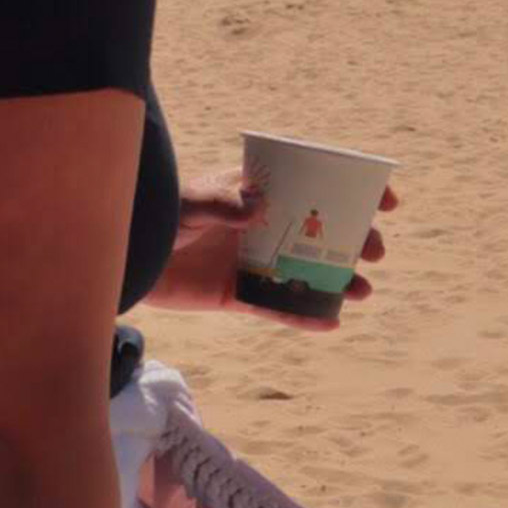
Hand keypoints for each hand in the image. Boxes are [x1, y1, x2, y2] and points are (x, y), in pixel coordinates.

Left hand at [142, 173, 397, 332]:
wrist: (124, 259)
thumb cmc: (157, 217)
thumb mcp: (189, 205)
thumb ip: (221, 203)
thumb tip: (258, 207)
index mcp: (259, 192)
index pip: (314, 183)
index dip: (352, 189)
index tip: (384, 199)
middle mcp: (264, 225)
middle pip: (321, 230)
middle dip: (354, 239)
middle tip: (375, 251)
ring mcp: (254, 260)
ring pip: (306, 271)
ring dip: (337, 280)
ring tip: (363, 290)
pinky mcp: (238, 295)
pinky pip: (276, 307)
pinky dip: (303, 316)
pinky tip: (331, 323)